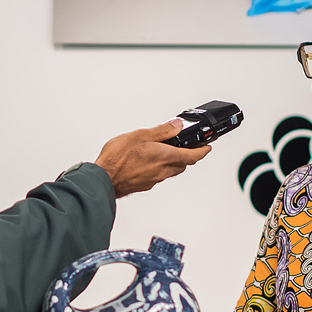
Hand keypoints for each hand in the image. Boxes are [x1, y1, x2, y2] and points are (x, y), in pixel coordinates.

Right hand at [94, 120, 210, 197]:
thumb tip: (177, 126)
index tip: (207, 148)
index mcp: (165, 157)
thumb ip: (161, 131)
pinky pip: (158, 176)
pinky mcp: (144, 185)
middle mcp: (162, 171)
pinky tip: (150, 163)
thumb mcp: (140, 135)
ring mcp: (153, 180)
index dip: (202, 151)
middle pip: (182, 165)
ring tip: (167, 153)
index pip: (192, 156)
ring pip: (170, 171)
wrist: (103, 179)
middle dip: (188, 156)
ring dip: (173, 163)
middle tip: (188, 149)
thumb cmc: (117, 159)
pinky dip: (159, 168)